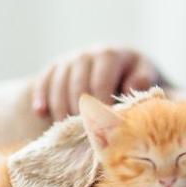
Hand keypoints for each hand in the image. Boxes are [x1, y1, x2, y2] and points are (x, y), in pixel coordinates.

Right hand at [32, 45, 166, 120]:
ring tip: (64, 129)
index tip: (102, 126)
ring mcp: (69, 59)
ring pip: (58, 84)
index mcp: (111, 54)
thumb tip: (132, 95)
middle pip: (77, 85)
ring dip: (60, 108)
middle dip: (78, 110)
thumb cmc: (136, 75)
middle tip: (82, 133)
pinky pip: (43, 79)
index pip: (100, 82)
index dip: (99, 106)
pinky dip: (41, 96)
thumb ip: (141, 84)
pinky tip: (40, 113)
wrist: (122, 62)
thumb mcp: (145, 75)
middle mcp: (87, 53)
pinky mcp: (55, 65)